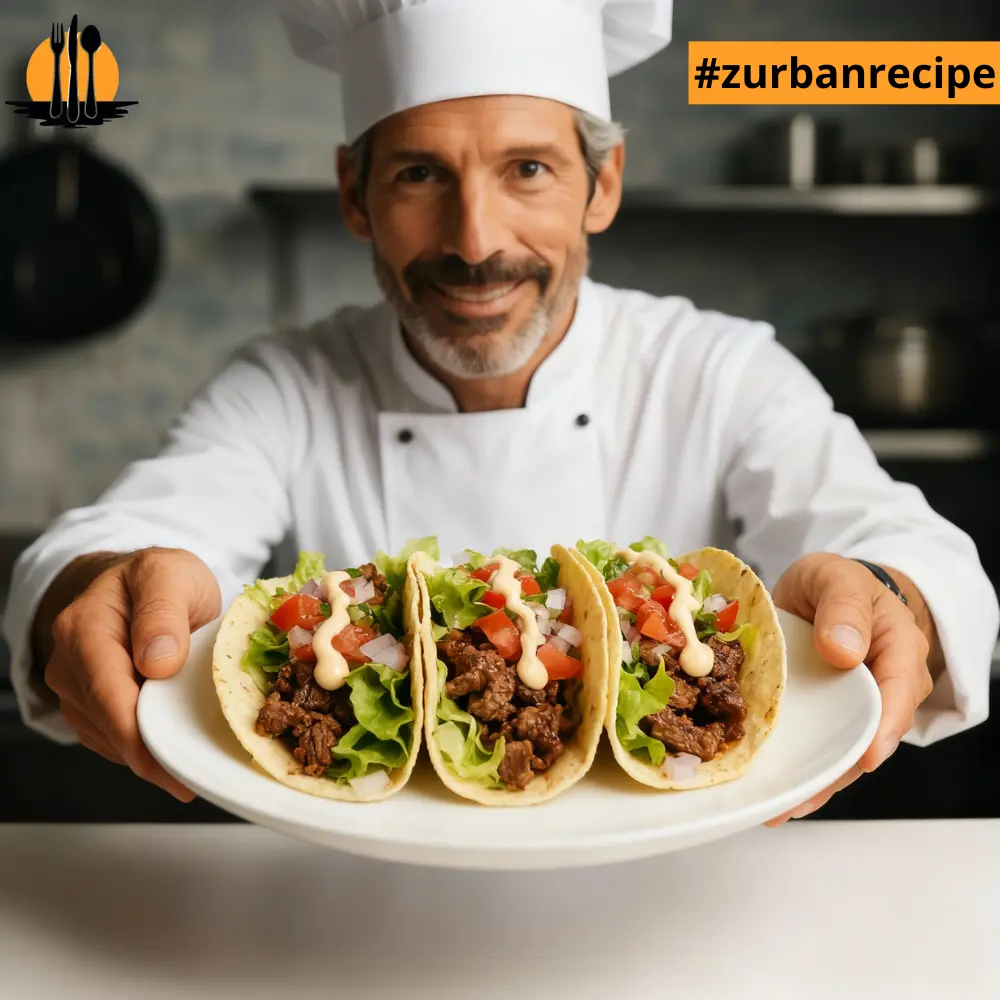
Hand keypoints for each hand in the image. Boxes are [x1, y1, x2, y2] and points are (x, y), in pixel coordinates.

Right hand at [43, 547, 220, 800]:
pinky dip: (144, 747)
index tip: (166, 763)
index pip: (105, 689)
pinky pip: (113, 737)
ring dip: (148, 754)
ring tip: (192, 766)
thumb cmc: (161, 578)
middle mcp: (70, 661)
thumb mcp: (171, 574)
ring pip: (107, 737)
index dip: (134, 732)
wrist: (143, 581)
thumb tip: (157, 662)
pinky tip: (174, 752)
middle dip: (147, 754)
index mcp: (85, 627)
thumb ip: (163, 610)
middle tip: (190, 781)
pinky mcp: (91, 705)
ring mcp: (76, 686)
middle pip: (104, 721)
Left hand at [766, 552, 931, 824]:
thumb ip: (843, 606)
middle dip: (837, 772)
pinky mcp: (826, 716)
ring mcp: (853, 708)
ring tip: (777, 810)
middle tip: (798, 800)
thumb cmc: (837, 583)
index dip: (881, 728)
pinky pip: (817, 745)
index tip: (864, 757)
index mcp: (897, 650)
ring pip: (840, 751)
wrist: (829, 591)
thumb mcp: (837, 578)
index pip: (897, 694)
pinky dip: (797, 768)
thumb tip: (843, 650)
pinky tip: (771, 793)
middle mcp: (882, 688)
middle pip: (868, 737)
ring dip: (812, 782)